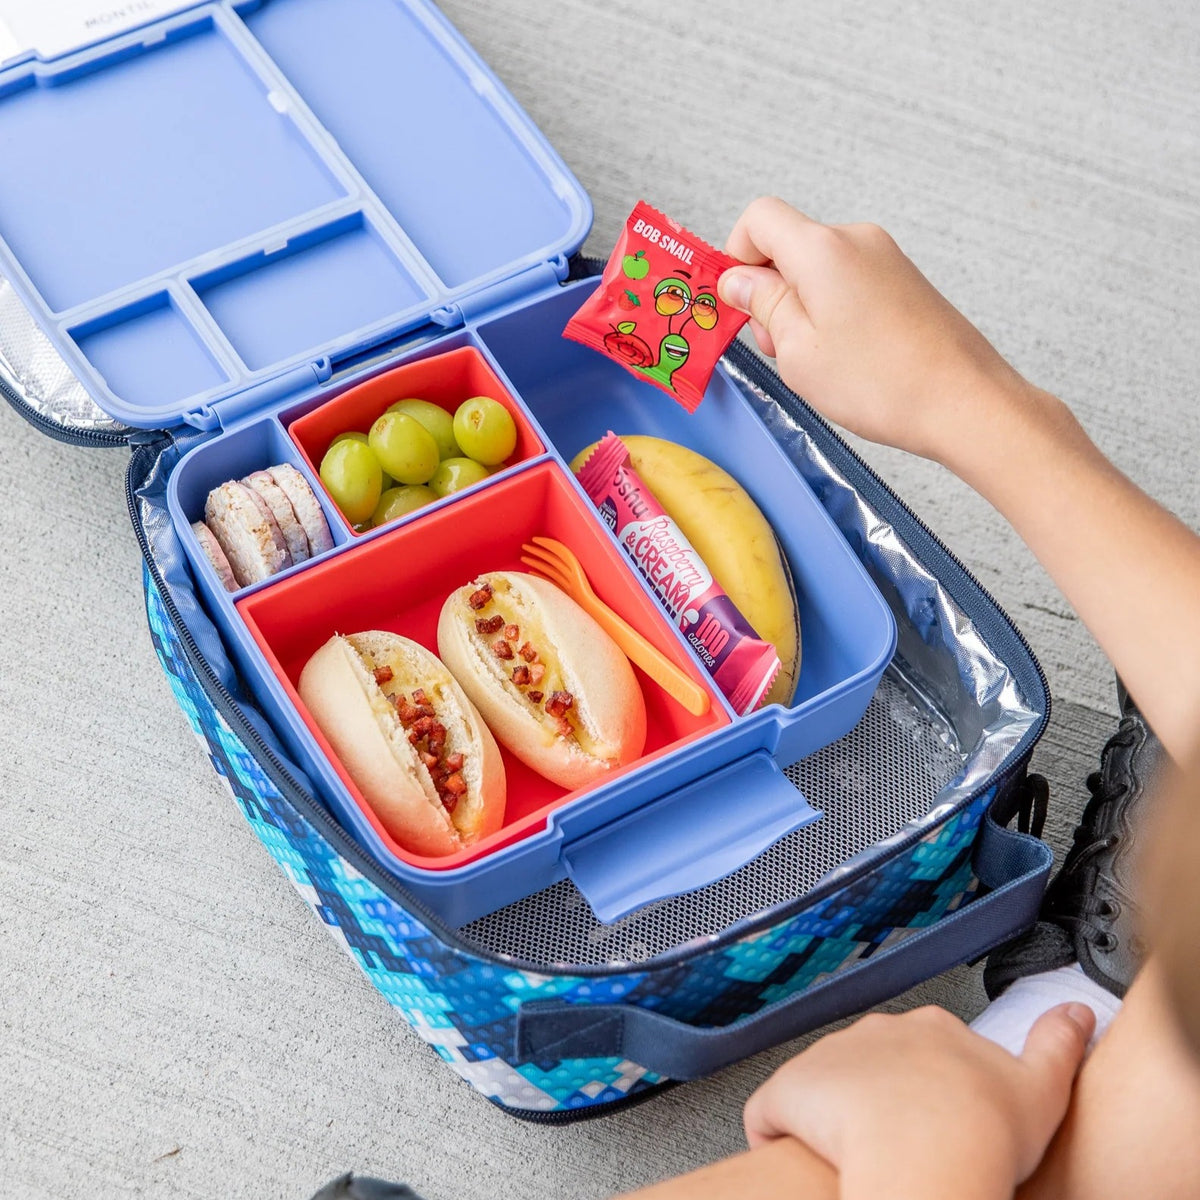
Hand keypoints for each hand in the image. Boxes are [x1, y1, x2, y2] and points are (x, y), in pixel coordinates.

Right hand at [718, 197, 1032, 468]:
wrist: (964, 402)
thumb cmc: (885, 383)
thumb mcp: (797, 351)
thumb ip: (762, 306)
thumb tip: (739, 281)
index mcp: (823, 250)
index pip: (758, 218)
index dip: (735, 257)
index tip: (738, 302)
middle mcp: (856, 241)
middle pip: (787, 245)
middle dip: (769, 292)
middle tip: (779, 346)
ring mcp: (884, 259)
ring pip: (817, 269)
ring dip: (801, 308)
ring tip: (818, 360)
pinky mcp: (902, 282)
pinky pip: (847, 284)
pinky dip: (832, 314)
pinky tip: (845, 358)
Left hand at [743, 1002, 1094, 1199]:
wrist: (931, 1157)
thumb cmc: (986, 1134)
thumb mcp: (1044, 1089)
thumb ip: (1060, 1043)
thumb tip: (1079, 1010)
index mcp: (933, 1028)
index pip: (922, 1050)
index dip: (927, 1091)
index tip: (934, 1123)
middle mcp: (876, 1031)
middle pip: (870, 1067)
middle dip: (877, 1102)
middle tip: (895, 1150)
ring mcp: (829, 1056)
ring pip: (823, 1089)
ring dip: (831, 1120)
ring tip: (851, 1163)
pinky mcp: (789, 1089)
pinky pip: (772, 1113)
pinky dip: (777, 1133)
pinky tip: (796, 1160)